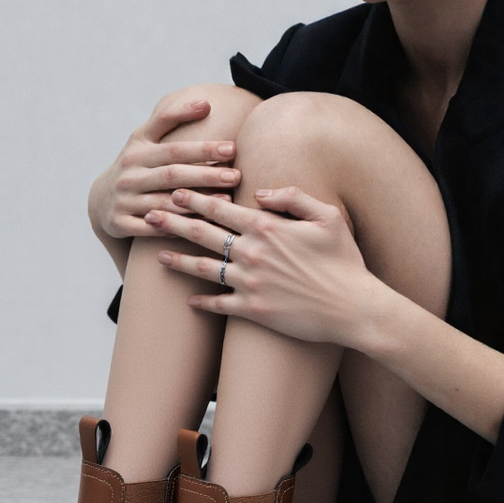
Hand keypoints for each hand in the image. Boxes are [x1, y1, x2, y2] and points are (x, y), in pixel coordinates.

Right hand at [88, 96, 240, 239]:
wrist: (101, 199)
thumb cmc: (136, 164)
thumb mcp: (145, 138)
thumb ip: (171, 118)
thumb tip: (206, 102)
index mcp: (137, 151)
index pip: (174, 149)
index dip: (202, 148)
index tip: (232, 148)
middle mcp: (129, 175)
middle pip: (172, 175)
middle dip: (205, 175)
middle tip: (236, 176)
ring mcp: (123, 200)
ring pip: (163, 204)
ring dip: (195, 204)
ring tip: (227, 201)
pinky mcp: (120, 224)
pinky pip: (152, 229)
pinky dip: (175, 227)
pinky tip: (200, 227)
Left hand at [147, 186, 380, 346]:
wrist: (354, 308)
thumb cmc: (345, 261)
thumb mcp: (328, 217)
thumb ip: (292, 197)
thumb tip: (260, 193)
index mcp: (267, 228)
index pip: (220, 209)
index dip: (194, 199)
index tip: (173, 191)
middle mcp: (252, 254)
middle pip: (203, 234)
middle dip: (173, 223)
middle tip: (149, 216)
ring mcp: (250, 283)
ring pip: (204, 269)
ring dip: (179, 261)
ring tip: (158, 256)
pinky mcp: (254, 311)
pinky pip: (219, 304)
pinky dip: (202, 302)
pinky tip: (188, 300)